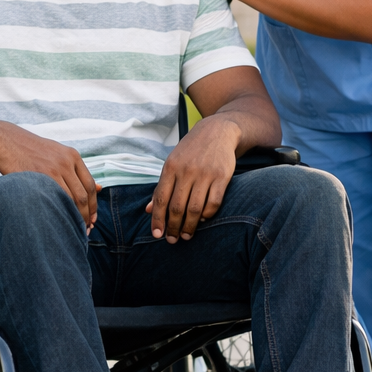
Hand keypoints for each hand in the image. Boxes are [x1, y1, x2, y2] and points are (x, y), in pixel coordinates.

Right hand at [0, 122, 97, 227]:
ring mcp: (53, 169)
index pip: (90, 185)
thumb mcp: (58, 154)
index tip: (92, 219)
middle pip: (83, 195)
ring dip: (74, 217)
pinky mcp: (38, 176)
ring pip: (71, 199)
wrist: (7, 141)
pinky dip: (59, 212)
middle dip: (86, 215)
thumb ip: (77, 171)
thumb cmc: (32, 151)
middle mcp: (66, 162)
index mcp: (73, 156)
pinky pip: (54, 199)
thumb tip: (101, 187)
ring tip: (72, 228)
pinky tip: (58, 220)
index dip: (93, 205)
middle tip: (84, 228)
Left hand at [146, 117, 238, 242]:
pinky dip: (207, 215)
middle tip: (173, 239)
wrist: (218, 131)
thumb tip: (149, 210)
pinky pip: (214, 203)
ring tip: (187, 236)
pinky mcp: (222, 176)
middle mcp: (186, 171)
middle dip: (173, 227)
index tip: (157, 235)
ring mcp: (205, 174)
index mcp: (170, 167)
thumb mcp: (173, 163)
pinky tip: (202, 220)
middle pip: (177, 207)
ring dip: (189, 226)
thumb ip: (162, 186)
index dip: (157, 219)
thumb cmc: (191, 150)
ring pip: (194, 208)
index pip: (160, 199)